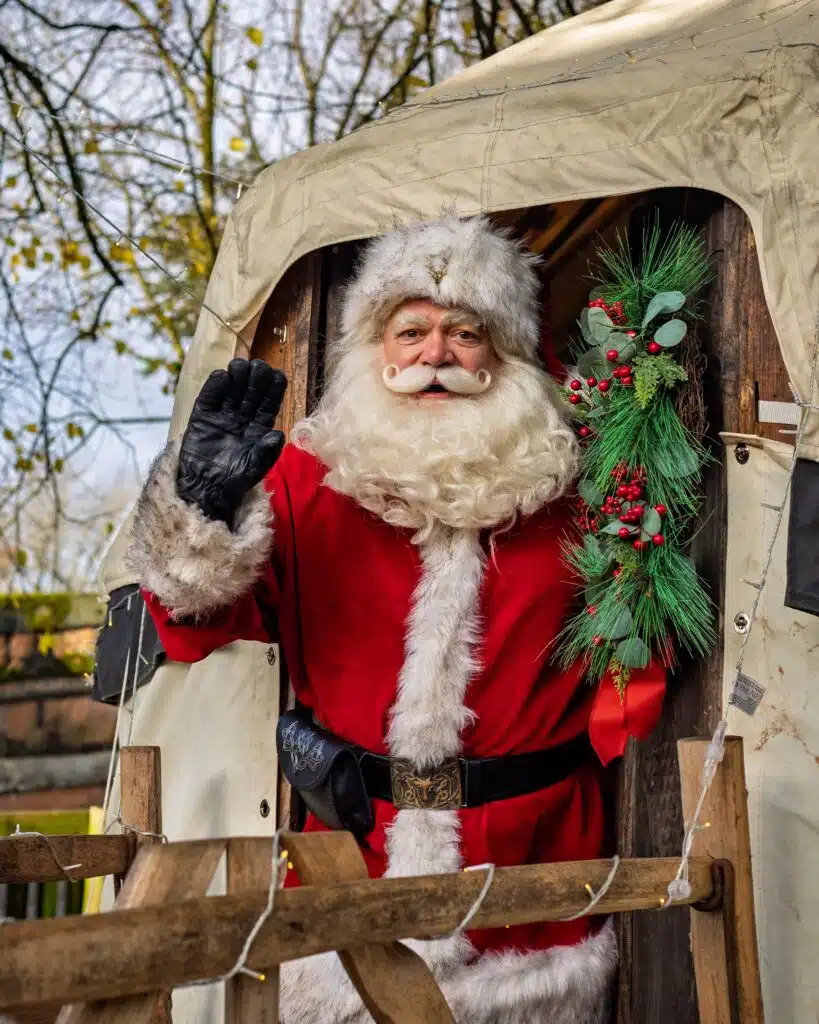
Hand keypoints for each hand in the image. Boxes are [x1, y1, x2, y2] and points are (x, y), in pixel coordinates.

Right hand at [177, 358, 286, 526]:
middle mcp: (242, 416)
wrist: (206, 488)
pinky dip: (215, 386)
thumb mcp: (255, 468)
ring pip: (232, 388)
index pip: (269, 402)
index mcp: (260, 426)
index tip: (278, 376)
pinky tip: (221, 376)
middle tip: (258, 366)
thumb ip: (267, 452)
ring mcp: (222, 414)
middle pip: (251, 390)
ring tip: (240, 366)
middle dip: (256, 376)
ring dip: (237, 375)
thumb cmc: (236, 480)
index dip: (274, 388)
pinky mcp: (202, 415)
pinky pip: (209, 397)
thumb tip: (278, 434)